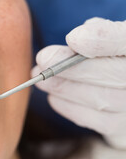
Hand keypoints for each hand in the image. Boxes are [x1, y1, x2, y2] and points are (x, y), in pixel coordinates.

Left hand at [32, 18, 125, 148]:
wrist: (118, 83)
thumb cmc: (111, 53)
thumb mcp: (108, 33)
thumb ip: (98, 32)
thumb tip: (74, 42)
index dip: (103, 39)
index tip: (73, 38)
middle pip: (116, 73)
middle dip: (73, 68)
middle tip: (43, 60)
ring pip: (104, 99)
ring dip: (66, 88)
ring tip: (41, 79)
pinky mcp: (125, 126)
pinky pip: (100, 121)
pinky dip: (71, 108)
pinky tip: (54, 97)